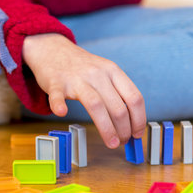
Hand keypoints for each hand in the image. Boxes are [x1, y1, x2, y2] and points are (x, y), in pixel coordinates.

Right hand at [22, 33, 145, 148]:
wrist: (53, 49)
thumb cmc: (82, 67)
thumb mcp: (105, 72)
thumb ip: (117, 94)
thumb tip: (131, 124)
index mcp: (113, 71)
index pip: (134, 98)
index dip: (139, 119)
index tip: (137, 133)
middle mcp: (98, 74)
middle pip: (118, 107)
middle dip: (124, 130)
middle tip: (123, 142)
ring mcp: (76, 78)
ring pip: (96, 105)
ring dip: (107, 128)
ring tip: (112, 143)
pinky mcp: (56, 82)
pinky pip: (58, 95)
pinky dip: (59, 105)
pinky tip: (62, 113)